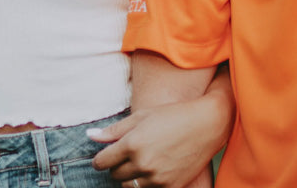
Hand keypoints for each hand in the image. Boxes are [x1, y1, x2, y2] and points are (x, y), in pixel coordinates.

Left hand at [88, 93, 229, 187]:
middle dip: (117, 165)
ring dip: (131, 175)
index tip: (105, 156)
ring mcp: (156, 177)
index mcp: (131, 144)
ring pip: (129, 185)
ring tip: (143, 160)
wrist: (207, 124)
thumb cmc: (173, 115)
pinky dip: (147, 182)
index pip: (101, 162)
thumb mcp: (141, 116)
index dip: (101, 159)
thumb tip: (89, 136)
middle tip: (129, 154)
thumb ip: (113, 130)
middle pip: (114, 175)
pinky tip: (155, 168)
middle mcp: (142, 163)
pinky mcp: (170, 186)